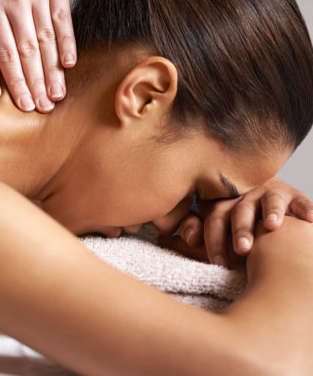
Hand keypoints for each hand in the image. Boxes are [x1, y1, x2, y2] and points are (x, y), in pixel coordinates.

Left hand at [0, 0, 75, 112]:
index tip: (25, 104)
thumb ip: (2, 32)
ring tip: (57, 94)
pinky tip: (69, 64)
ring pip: (45, 39)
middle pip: (27, 52)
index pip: (7, 54)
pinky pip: (63, 19)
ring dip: (52, 70)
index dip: (17, 82)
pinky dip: (67, 43)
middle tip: (44, 108)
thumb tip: (14, 71)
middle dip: (36, 83)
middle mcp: (14, 3)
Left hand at [162, 177, 312, 266]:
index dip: (213, 239)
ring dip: (270, 213)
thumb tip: (161, 239)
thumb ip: (193, 238)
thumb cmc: (237, 232)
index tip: (218, 263)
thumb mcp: (215, 235)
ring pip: (268, 201)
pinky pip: (299, 201)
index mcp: (222, 205)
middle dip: (240, 230)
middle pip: (238, 211)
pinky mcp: (294, 197)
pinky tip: (308, 219)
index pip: (213, 218)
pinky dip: (304, 208)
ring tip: (270, 226)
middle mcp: (244, 197)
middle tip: (242, 250)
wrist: (271, 214)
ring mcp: (269, 195)